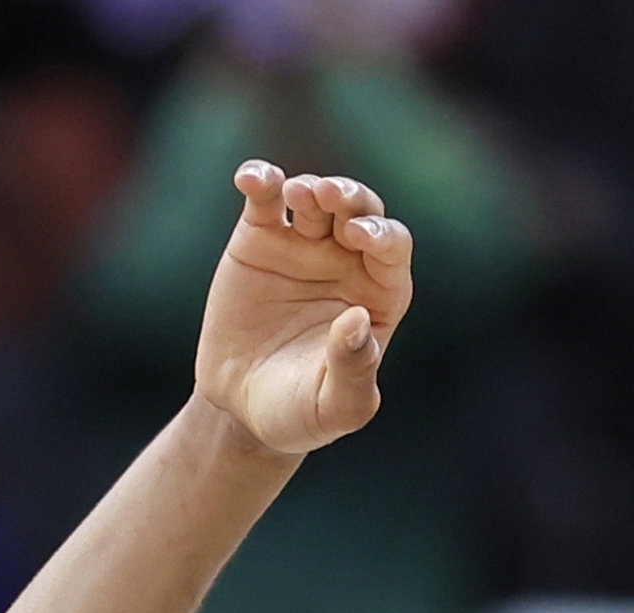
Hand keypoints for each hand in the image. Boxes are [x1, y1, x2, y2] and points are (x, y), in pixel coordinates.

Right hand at [195, 163, 411, 456]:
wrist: (242, 411)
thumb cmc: (301, 413)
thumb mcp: (336, 407)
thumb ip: (354, 371)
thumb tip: (357, 321)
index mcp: (379, 293)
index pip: (391, 248)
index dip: (381, 235)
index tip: (360, 238)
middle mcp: (347, 261)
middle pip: (360, 211)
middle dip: (350, 199)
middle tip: (331, 199)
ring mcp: (303, 245)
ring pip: (316, 196)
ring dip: (311, 187)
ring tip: (296, 195)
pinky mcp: (260, 238)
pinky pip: (264, 197)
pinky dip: (260, 180)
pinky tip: (252, 178)